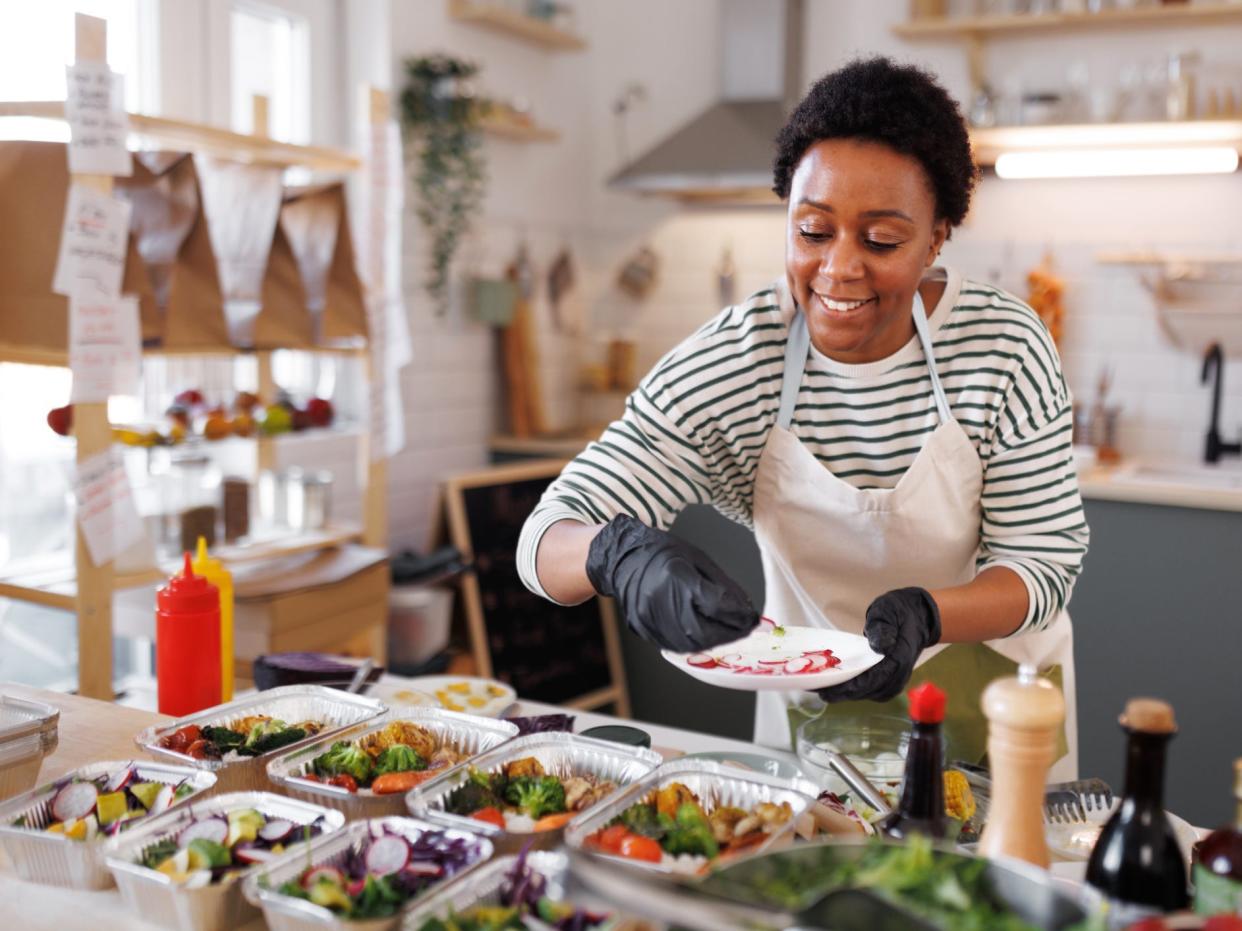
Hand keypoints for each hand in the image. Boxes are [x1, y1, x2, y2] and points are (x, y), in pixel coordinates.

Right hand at [585, 514, 758, 652]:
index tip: (754, 619)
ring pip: (689, 644)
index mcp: (676, 575)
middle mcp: (660, 600)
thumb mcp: (699, 559)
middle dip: (730, 634)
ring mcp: (648, 618)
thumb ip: (723, 586)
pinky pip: (674, 645)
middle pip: (703, 631)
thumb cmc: (663, 553)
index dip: (739, 616)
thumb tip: (745, 610)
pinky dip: (695, 644)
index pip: (716, 605)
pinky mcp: (642, 629)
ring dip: (714, 642)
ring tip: (727, 634)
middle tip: (744, 630)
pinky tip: (705, 634)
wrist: (622, 557)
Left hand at [817, 587, 940, 702]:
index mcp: (899, 657)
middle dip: (843, 693)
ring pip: (870, 693)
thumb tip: (880, 646)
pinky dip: (854, 690)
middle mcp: (899, 673)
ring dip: (847, 694)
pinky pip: (872, 690)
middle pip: (869, 690)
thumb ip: (882, 627)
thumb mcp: (888, 610)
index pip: (875, 678)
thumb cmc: (899, 612)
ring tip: (822, 689)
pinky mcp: (890, 680)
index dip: (851, 687)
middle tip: (816, 690)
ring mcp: (896, 679)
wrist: (918, 617)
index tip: (829, 690)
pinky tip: (837, 686)